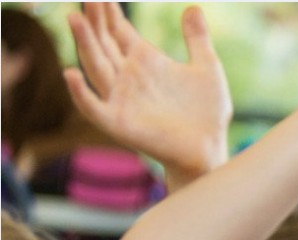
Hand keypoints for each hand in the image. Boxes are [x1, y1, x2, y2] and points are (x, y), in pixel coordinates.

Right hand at [63, 4, 231, 178]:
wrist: (210, 148)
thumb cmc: (207, 112)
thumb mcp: (207, 68)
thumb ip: (197, 39)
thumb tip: (193, 7)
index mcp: (144, 61)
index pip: (118, 31)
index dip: (109, 12)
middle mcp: (127, 77)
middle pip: (103, 43)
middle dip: (95, 20)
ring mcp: (120, 98)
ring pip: (95, 67)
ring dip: (84, 43)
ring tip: (75, 18)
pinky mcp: (118, 122)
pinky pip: (93, 107)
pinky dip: (80, 92)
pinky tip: (70, 74)